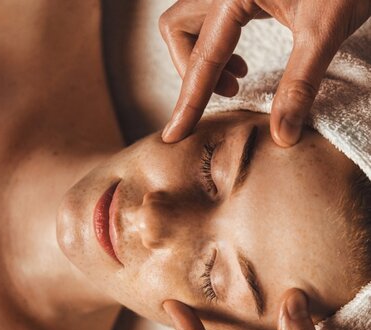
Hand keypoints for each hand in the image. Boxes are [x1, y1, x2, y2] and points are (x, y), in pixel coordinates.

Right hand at [160, 0, 370, 145]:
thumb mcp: (326, 29)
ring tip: (236, 81)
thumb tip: (283, 135)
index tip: (174, 134)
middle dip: (192, 70)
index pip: (203, 57)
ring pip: (190, 23)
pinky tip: (242, 64)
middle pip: (178, 29)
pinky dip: (218, 48)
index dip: (188, 102)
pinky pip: (211, 21)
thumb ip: (301, 84)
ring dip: (203, 59)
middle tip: (228, 93)